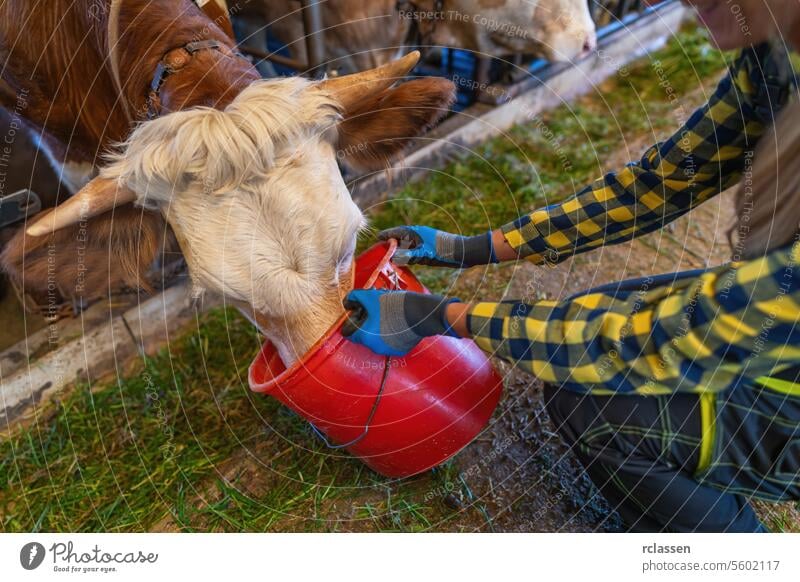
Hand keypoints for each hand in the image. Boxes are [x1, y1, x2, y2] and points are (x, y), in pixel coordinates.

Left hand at [342, 289, 460, 356]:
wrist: (419, 313)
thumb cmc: (392, 305)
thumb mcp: (370, 296)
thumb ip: (355, 297)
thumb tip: (348, 301)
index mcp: (364, 337)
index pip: (349, 334)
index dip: (353, 322)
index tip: (360, 314)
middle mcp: (374, 347)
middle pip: (364, 336)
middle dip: (368, 324)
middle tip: (376, 311)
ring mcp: (388, 350)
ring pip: (377, 339)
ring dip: (379, 330)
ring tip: (389, 316)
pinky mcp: (400, 351)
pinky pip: (391, 343)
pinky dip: (392, 335)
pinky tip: (398, 323)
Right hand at [378, 225, 496, 267]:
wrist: (463, 253)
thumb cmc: (444, 251)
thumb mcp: (424, 255)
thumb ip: (407, 256)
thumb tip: (392, 257)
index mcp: (416, 232)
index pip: (397, 232)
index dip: (386, 235)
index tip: (377, 238)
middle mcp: (419, 236)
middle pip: (400, 238)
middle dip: (390, 244)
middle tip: (379, 250)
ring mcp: (424, 242)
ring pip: (407, 246)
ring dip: (399, 251)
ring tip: (388, 257)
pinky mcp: (429, 250)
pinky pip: (414, 251)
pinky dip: (407, 256)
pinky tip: (403, 262)